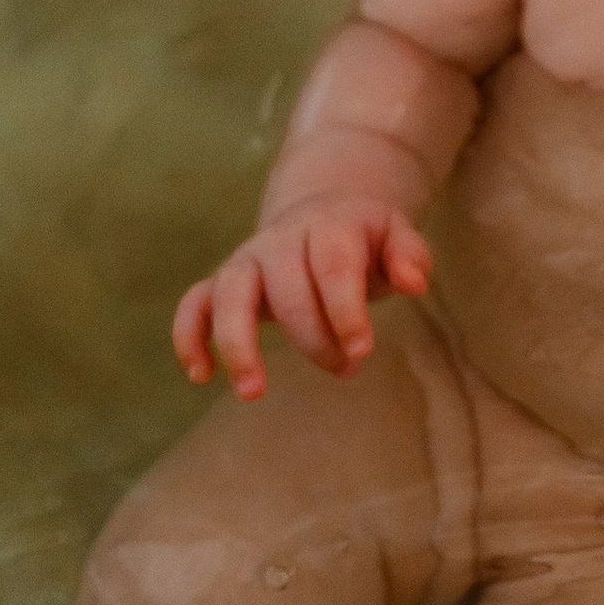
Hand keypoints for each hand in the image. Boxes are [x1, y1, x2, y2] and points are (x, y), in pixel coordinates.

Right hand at [173, 199, 431, 393]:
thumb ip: (409, 255)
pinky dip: (189, 335)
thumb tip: (414, 283)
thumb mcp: (395, 237)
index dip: (345, 310)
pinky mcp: (222, 282)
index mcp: (329, 226)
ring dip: (236, 342)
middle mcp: (281, 239)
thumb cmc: (363, 241)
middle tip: (345, 370)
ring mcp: (247, 259)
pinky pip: (195, 303)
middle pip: (286, 287)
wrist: (320, 212)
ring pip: (229, 293)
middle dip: (313, 337)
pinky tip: (200, 375)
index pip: (333, 266)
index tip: (361, 350)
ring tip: (252, 392)